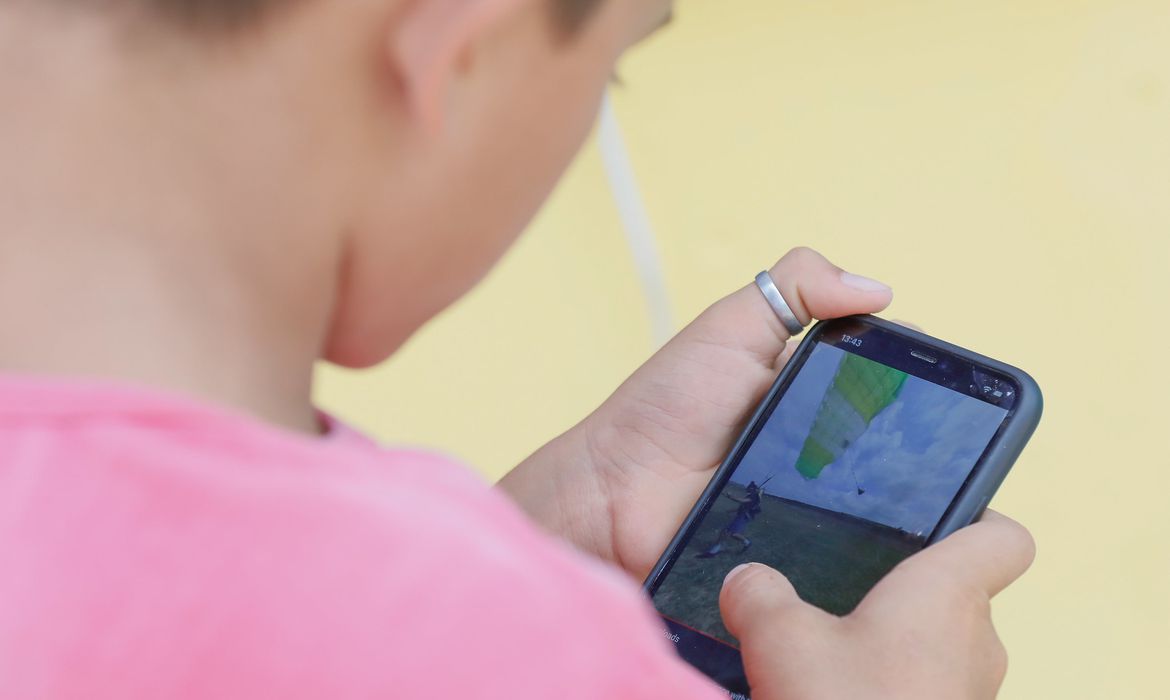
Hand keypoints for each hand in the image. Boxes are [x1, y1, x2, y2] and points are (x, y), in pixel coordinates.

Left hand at [500, 247, 892, 578]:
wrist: (614, 491)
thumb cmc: (666, 405)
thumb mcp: (729, 326)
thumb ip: (794, 287)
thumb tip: (879, 289)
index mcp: (812, 386)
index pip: (885, 384)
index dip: (913, 382)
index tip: (944, 386)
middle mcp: (820, 443)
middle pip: (892, 445)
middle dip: (914, 445)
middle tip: (931, 447)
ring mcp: (814, 501)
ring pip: (881, 503)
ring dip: (895, 500)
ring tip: (913, 498)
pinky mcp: (803, 550)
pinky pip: (849, 553)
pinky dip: (864, 547)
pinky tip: (881, 546)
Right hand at [721, 511, 1035, 699]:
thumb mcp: (779, 638)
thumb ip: (759, 593)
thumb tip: (745, 580)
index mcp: (948, 593)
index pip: (1004, 539)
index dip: (976, 520)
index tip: (935, 520)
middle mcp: (978, 641)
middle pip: (958, 594)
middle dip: (901, 592)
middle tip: (842, 591)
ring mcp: (971, 694)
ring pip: (939, 649)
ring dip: (891, 647)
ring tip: (829, 651)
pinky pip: (926, 690)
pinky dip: (889, 687)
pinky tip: (834, 693)